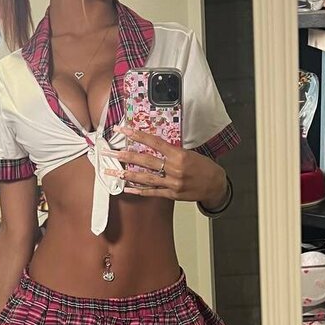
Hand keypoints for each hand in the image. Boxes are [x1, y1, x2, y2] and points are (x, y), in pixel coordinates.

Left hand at [106, 126, 226, 204]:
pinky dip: (139, 191)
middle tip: (109, 153)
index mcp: (179, 154)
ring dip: (127, 175)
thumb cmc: (204, 166)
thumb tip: (153, 146)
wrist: (216, 185)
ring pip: (145, 178)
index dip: (137, 135)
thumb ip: (172, 151)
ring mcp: (172, 183)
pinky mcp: (172, 195)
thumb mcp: (190, 153)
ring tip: (112, 172)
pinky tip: (127, 188)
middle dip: (125, 156)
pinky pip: (152, 192)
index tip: (123, 130)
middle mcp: (174, 169)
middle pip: (145, 161)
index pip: (154, 142)